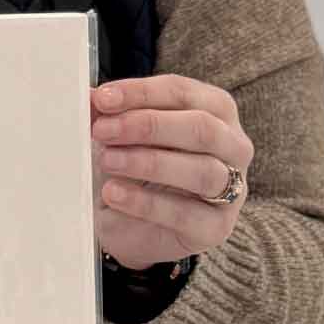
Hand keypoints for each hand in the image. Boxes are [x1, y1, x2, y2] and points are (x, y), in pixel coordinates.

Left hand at [91, 74, 253, 272]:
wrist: (134, 230)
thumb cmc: (136, 174)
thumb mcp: (121, 140)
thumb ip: (110, 117)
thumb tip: (90, 98)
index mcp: (215, 112)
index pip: (183, 93)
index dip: (141, 93)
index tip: (102, 98)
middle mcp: (233, 148)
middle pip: (202, 128)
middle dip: (147, 126)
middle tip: (103, 131)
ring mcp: (231, 190)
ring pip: (202, 171)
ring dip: (148, 163)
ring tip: (108, 161)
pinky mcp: (214, 228)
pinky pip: (184, 213)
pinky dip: (144, 202)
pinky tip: (114, 193)